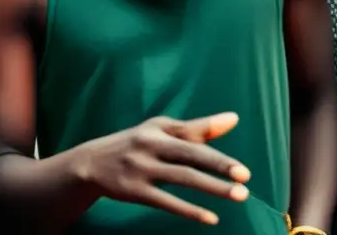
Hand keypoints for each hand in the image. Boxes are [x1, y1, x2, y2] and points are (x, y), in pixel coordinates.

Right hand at [79, 112, 250, 224]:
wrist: (91, 163)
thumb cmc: (138, 143)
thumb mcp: (162, 130)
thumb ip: (198, 128)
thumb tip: (234, 119)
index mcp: (160, 129)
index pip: (194, 137)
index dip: (218, 147)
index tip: (243, 166)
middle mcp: (151, 147)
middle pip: (191, 156)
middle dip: (219, 167)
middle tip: (245, 179)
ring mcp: (142, 170)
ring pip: (183, 179)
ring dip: (212, 189)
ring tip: (238, 196)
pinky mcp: (134, 192)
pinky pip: (166, 202)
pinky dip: (189, 210)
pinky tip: (211, 218)